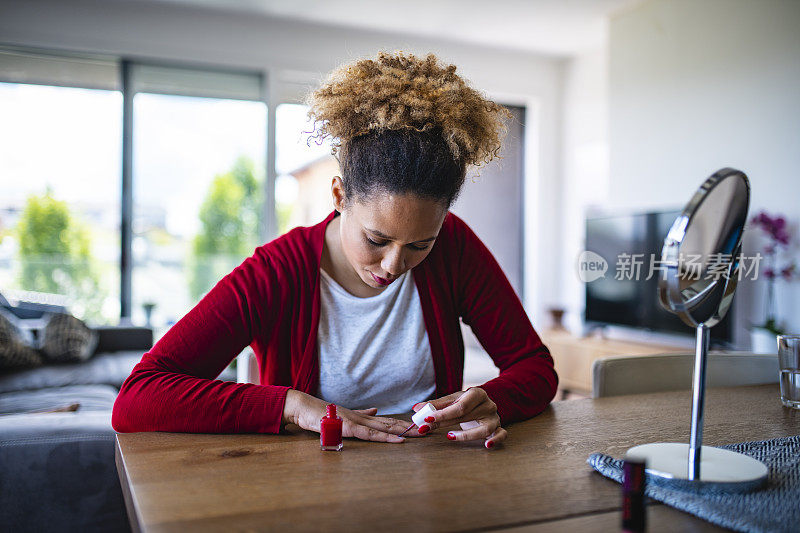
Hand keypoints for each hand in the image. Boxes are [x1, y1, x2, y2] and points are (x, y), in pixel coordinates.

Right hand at [282, 389, 415, 442]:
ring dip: (403, 432)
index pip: (386, 421)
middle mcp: (362, 418)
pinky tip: (398, 440)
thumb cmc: (319, 413)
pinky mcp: (349, 428)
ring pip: (384, 428)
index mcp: (361, 416)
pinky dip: (386, 438)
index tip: (418, 426)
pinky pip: (371, 435)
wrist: (302, 408)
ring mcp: (356, 422)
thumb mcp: (342, 415)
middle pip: (390, 424)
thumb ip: (360, 414)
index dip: (402, 423)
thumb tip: (375, 410)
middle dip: (409, 428)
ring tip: (420, 434)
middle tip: (428, 429)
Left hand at [412, 387, 505, 448]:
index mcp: (477, 393)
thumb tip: (416, 408)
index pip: (459, 405)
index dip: (442, 413)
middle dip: (445, 423)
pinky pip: (502, 435)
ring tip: (449, 437)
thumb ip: (436, 405)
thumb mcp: (453, 400)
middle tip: (428, 428)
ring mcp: (495, 418)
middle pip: (467, 416)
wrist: (485, 404)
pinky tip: (486, 446)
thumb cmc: (467, 403)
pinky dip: (496, 440)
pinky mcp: (499, 428)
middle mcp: (488, 405)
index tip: (427, 418)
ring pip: (484, 429)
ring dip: (466, 435)